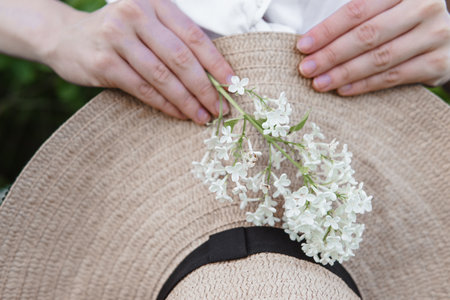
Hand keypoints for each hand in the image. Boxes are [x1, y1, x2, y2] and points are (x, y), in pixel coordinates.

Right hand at [43, 0, 232, 123]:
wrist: (67, 37)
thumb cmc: (118, 34)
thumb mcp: (148, 25)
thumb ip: (175, 42)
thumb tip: (215, 75)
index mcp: (155, 3)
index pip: (194, 35)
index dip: (216, 62)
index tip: (232, 83)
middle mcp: (136, 14)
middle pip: (180, 57)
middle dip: (205, 87)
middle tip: (220, 108)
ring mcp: (117, 37)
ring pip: (163, 76)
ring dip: (187, 101)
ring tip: (203, 116)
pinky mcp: (104, 63)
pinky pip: (143, 89)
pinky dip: (165, 105)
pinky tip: (179, 114)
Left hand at [297, 0, 449, 94]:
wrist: (444, 37)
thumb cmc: (401, 20)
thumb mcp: (383, 7)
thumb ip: (356, 15)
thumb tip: (312, 39)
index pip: (358, 10)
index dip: (328, 29)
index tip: (303, 46)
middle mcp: (424, 7)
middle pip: (368, 35)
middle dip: (331, 54)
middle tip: (306, 69)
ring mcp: (435, 35)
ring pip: (380, 58)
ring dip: (344, 73)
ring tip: (319, 83)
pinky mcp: (438, 63)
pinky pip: (394, 76)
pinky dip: (365, 85)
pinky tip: (343, 89)